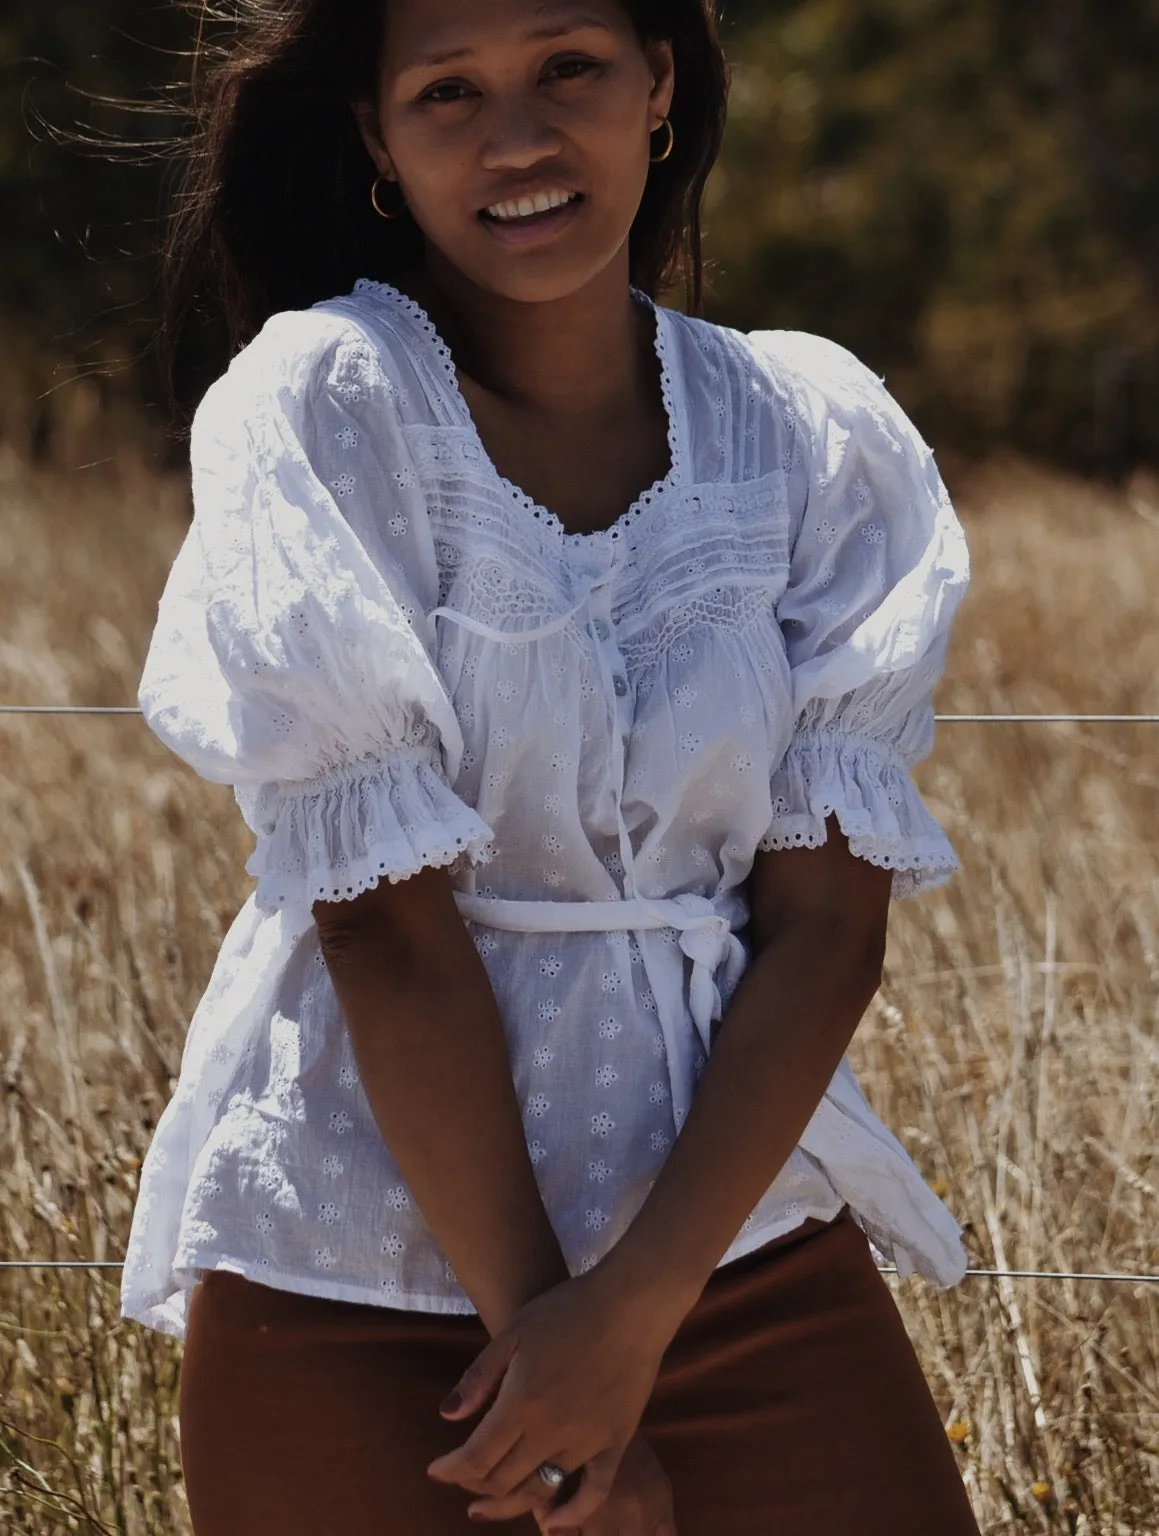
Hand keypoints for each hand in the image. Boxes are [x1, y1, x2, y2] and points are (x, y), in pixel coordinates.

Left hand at [425, 1267, 675, 1529]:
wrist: (631, 1303)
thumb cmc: (567, 1309)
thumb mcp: (513, 1332)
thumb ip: (479, 1377)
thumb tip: (447, 1415)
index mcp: (521, 1402)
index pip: (475, 1457)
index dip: (450, 1470)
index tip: (436, 1470)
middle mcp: (551, 1430)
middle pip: (502, 1480)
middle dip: (474, 1484)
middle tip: (462, 1478)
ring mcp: (587, 1441)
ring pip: (540, 1491)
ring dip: (509, 1502)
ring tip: (489, 1502)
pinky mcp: (617, 1443)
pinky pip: (593, 1493)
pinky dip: (570, 1515)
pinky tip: (552, 1524)